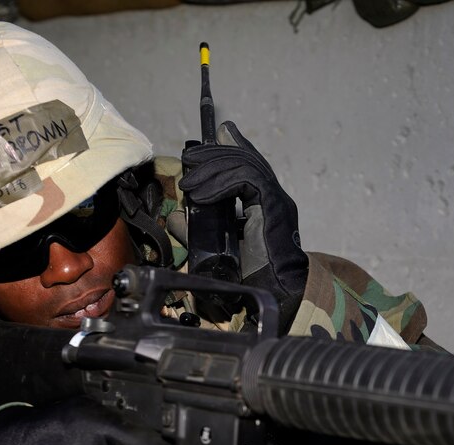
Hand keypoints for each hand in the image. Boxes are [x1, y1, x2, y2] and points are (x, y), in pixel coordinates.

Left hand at [175, 121, 308, 329]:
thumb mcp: (216, 245)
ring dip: (212, 168)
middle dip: (214, 154)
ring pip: (244, 164)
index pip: (248, 166)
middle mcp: (273, 197)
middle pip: (245, 158)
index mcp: (265, 204)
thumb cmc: (252, 276)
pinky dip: (221, 183)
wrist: (275, 293)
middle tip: (189, 159)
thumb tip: (178, 215)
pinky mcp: (272, 205)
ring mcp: (275, 200)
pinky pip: (246, 179)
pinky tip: (202, 195)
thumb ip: (199, 228)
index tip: (207, 144)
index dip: (228, 150)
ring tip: (190, 181)